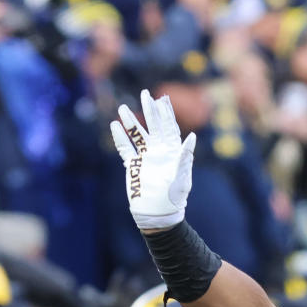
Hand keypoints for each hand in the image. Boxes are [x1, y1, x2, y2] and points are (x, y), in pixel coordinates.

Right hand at [111, 89, 196, 229]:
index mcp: (173, 152)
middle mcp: (159, 152)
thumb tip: (191, 136)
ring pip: (137, 135)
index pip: (169, 128)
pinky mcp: (133, 165)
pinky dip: (120, 137)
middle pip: (153, 126)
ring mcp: (146, 158)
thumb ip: (185, 156)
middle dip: (149, 110)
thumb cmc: (174, 197)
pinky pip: (126, 148)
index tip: (161, 99)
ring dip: (130, 121)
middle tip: (144, 93)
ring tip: (123, 107)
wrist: (158, 213)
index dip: (166, 113)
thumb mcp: (182, 177)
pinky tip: (115, 126)